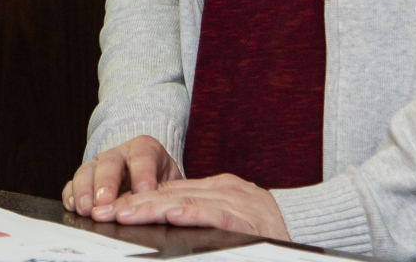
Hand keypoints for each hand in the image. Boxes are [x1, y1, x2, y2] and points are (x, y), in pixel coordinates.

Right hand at [62, 136, 180, 217]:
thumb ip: (167, 193)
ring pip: (87, 171)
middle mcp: (119, 154)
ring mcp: (99, 166)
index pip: (143, 156)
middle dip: (107, 183)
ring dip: (85, 191)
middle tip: (106, 202)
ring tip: (87, 209)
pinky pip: (73, 184)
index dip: (143, 174)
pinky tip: (73, 207)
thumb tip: (164, 211)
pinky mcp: (85, 180)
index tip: (144, 191)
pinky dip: (71, 195)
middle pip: (110, 163)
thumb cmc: (161, 181)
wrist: (149, 176)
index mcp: (145, 149)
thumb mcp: (171, 183)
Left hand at [100, 173, 289, 238]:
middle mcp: (222, 191)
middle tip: (103, 212)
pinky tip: (171, 215)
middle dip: (133, 204)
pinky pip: (216, 215)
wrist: (311, 222)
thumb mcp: (231, 211)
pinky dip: (192, 213)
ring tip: (123, 213)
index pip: (167, 191)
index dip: (136, 199)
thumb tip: (165, 216)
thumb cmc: (269, 225)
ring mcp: (235, 203)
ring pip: (185, 201)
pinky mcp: (248, 220)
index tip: (107, 208)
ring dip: (151, 209)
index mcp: (216, 189)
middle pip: (169, 194)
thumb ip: (201, 211)